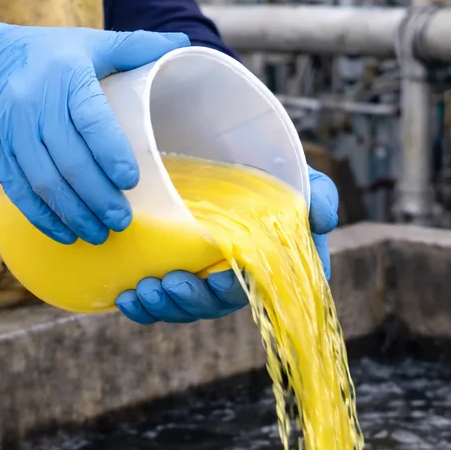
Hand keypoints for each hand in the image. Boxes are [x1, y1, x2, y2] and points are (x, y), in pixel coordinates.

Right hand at [0, 13, 189, 243]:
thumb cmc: (45, 56)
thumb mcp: (87, 43)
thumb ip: (135, 46)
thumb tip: (182, 44)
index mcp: (65, 75)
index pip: (91, 119)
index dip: (111, 153)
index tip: (131, 181)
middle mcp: (34, 103)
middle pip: (70, 161)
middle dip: (99, 197)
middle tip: (122, 220)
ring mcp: (10, 130)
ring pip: (45, 182)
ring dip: (75, 214)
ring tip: (100, 234)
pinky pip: (20, 192)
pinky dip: (44, 219)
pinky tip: (66, 234)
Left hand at [116, 166, 339, 324]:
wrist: (214, 142)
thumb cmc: (262, 160)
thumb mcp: (294, 170)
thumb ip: (316, 193)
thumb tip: (323, 220)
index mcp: (274, 262)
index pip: (266, 290)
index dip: (242, 292)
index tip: (219, 278)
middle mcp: (240, 276)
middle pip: (220, 304)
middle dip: (193, 300)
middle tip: (170, 283)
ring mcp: (204, 277)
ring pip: (187, 307)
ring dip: (165, 306)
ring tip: (143, 290)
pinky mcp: (174, 273)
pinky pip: (160, 303)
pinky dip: (143, 307)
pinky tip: (126, 296)